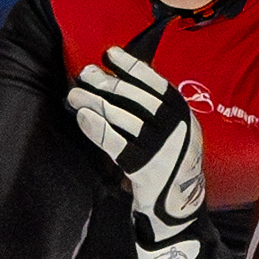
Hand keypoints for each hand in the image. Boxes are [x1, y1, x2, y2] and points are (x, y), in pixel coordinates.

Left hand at [66, 48, 209, 258]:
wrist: (178, 204)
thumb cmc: (169, 160)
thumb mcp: (175, 131)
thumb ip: (156, 109)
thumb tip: (117, 77)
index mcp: (184, 115)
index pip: (156, 84)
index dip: (132, 66)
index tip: (110, 53)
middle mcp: (176, 130)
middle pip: (135, 99)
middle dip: (106, 82)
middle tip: (84, 74)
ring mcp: (162, 150)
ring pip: (122, 118)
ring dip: (95, 102)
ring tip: (75, 93)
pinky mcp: (145, 168)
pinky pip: (115, 143)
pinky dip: (96, 128)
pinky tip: (82, 117)